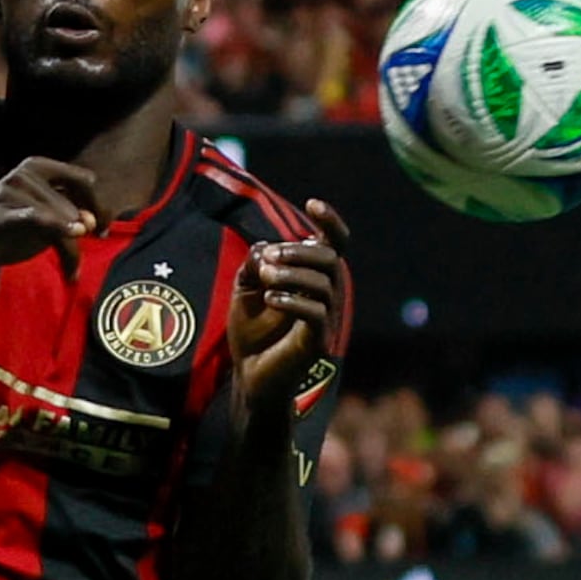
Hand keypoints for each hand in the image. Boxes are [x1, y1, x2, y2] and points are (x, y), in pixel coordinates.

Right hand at [0, 157, 102, 277]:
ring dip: (70, 250)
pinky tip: (73, 241)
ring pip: (60, 217)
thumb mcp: (42, 219)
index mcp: (36, 167)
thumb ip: (68, 214)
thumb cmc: (4, 230)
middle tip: (79, 259)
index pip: (84, 181)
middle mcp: (24, 173)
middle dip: (84, 233)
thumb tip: (94, 221)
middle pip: (74, 204)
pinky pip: (37, 218)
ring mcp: (9, 191)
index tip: (103, 231)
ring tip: (70, 269)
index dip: (99, 206)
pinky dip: (58, 229)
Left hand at [230, 199, 352, 424]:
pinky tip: (270, 298)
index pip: (334, 244)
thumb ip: (255, 264)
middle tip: (269, 258)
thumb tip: (265, 247)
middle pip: (331, 259)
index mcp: (313, 278)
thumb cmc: (252, 332)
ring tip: (265, 277)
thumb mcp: (246, 289)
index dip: (330, 221)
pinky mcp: (317, 342)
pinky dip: (293, 300)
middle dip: (300, 252)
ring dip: (293, 274)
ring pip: (325, 284)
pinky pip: (316, 314)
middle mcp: (327, 295)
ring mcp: (326, 319)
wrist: (250, 376)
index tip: (313, 203)